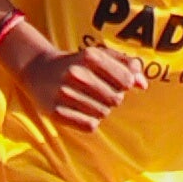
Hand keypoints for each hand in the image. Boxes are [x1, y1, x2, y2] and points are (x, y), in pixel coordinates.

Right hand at [0, 22, 149, 133]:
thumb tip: (144, 85)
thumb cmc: (78, 64)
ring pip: (103, 113)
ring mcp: (65, 93)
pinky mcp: (56, 112)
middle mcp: (77, 73)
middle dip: (112, 98)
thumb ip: (126, 65)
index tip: (116, 81)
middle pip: (116, 99)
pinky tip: (81, 112)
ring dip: (100, 110)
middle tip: (99, 92)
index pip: (126, 80)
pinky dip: (90, 122)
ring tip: (88, 101)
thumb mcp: (101, 56)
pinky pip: (90, 126)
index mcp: (90, 56)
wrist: (39, 70)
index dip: (125, 84)